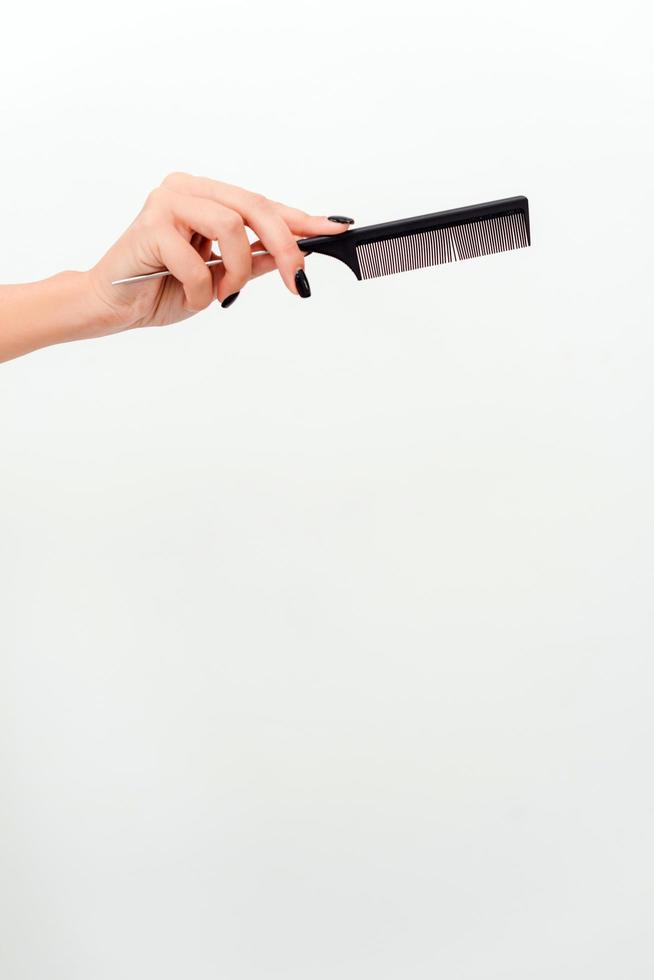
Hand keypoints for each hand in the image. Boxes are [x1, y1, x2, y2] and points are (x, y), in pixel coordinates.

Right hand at [89, 173, 353, 331]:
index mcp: (205, 196)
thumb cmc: (160, 288)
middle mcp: (186, 189)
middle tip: (298, 282)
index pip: (263, 203)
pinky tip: (188, 296)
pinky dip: (200, 289)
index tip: (337, 229)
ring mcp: (166, 202)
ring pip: (232, 228)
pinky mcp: (149, 226)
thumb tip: (295, 255)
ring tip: (220, 294)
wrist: (111, 307)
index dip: (302, 218)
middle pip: (254, 207)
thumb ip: (254, 261)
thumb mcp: (221, 279)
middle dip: (286, 247)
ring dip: (236, 272)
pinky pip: (197, 260)